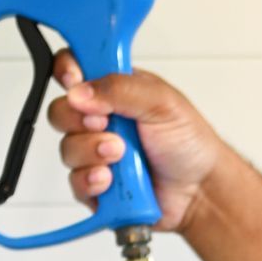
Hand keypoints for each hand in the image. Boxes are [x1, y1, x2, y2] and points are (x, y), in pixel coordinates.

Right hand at [46, 55, 224, 233]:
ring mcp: (94, 152)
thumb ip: (120, 89)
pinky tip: (111, 180)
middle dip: (81, 120)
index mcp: (113, 90)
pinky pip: (75, 183)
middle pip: (61, 112)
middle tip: (108, 124)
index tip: (74, 80)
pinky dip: (92, 181)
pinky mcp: (95, 184)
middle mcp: (100, 118)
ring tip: (122, 156)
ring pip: (67, 149)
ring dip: (93, 153)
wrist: (200, 190)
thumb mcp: (162, 102)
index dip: (67, 72)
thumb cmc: (189, 142)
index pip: (73, 70)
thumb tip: (80, 91)